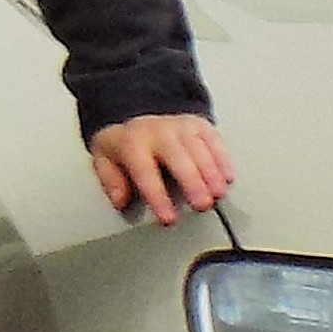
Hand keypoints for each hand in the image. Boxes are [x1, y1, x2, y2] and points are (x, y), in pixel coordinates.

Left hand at [87, 112, 234, 228]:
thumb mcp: (105, 160)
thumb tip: (120, 200)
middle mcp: (159, 131)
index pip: (146, 172)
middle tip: (202, 205)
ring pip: (199, 148)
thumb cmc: (124, 145)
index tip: (169, 218)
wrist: (135, 113)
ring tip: (218, 194)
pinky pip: (214, 140)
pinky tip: (228, 177)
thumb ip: (111, 181)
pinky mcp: (198, 124)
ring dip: (212, 173)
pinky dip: (222, 159)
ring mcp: (181, 126)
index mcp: (132, 143)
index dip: (158, 196)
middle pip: (178, 157)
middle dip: (192, 182)